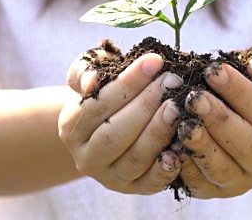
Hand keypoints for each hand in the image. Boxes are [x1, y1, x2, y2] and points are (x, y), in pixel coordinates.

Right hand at [60, 51, 183, 194]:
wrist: (106, 126)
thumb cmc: (104, 93)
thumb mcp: (89, 75)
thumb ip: (85, 71)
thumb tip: (93, 81)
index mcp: (71, 127)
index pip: (99, 104)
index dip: (128, 82)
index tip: (154, 61)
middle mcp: (86, 157)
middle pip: (115, 134)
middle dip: (146, 105)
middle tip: (172, 81)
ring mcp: (110, 177)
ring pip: (134, 158)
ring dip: (158, 131)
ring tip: (178, 106)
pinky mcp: (134, 189)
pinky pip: (150, 182)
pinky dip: (166, 167)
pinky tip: (180, 145)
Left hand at [175, 52, 251, 198]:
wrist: (239, 133)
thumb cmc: (245, 98)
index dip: (239, 91)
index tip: (213, 70)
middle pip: (246, 144)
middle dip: (219, 119)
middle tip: (194, 98)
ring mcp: (239, 183)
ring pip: (222, 168)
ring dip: (201, 145)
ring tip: (183, 123)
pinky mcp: (212, 192)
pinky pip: (198, 183)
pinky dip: (184, 166)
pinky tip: (170, 146)